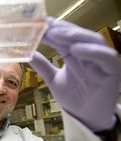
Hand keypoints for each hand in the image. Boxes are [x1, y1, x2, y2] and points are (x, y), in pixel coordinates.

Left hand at [29, 17, 119, 131]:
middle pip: (77, 35)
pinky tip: (76, 50)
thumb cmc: (74, 97)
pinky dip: (92, 51)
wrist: (86, 117)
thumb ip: (42, 66)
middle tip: (46, 26)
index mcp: (75, 54)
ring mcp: (101, 61)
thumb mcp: (54, 79)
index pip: (64, 37)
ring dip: (74, 36)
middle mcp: (88, 54)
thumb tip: (27, 54)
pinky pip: (106, 57)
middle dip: (62, 29)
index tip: (39, 24)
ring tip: (57, 34)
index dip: (53, 29)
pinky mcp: (112, 70)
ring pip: (92, 41)